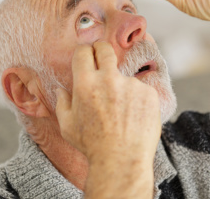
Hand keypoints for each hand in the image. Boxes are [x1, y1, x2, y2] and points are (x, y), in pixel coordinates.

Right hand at [56, 42, 160, 196]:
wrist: (122, 160)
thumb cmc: (92, 145)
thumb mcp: (67, 126)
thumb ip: (62, 103)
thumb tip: (61, 89)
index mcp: (85, 83)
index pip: (83, 52)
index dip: (84, 51)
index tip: (87, 54)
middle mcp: (109, 78)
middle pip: (105, 50)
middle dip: (101, 49)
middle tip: (101, 56)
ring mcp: (131, 84)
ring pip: (123, 77)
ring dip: (120, 87)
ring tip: (120, 113)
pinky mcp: (148, 92)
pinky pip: (140, 90)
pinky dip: (136, 99)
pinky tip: (133, 117)